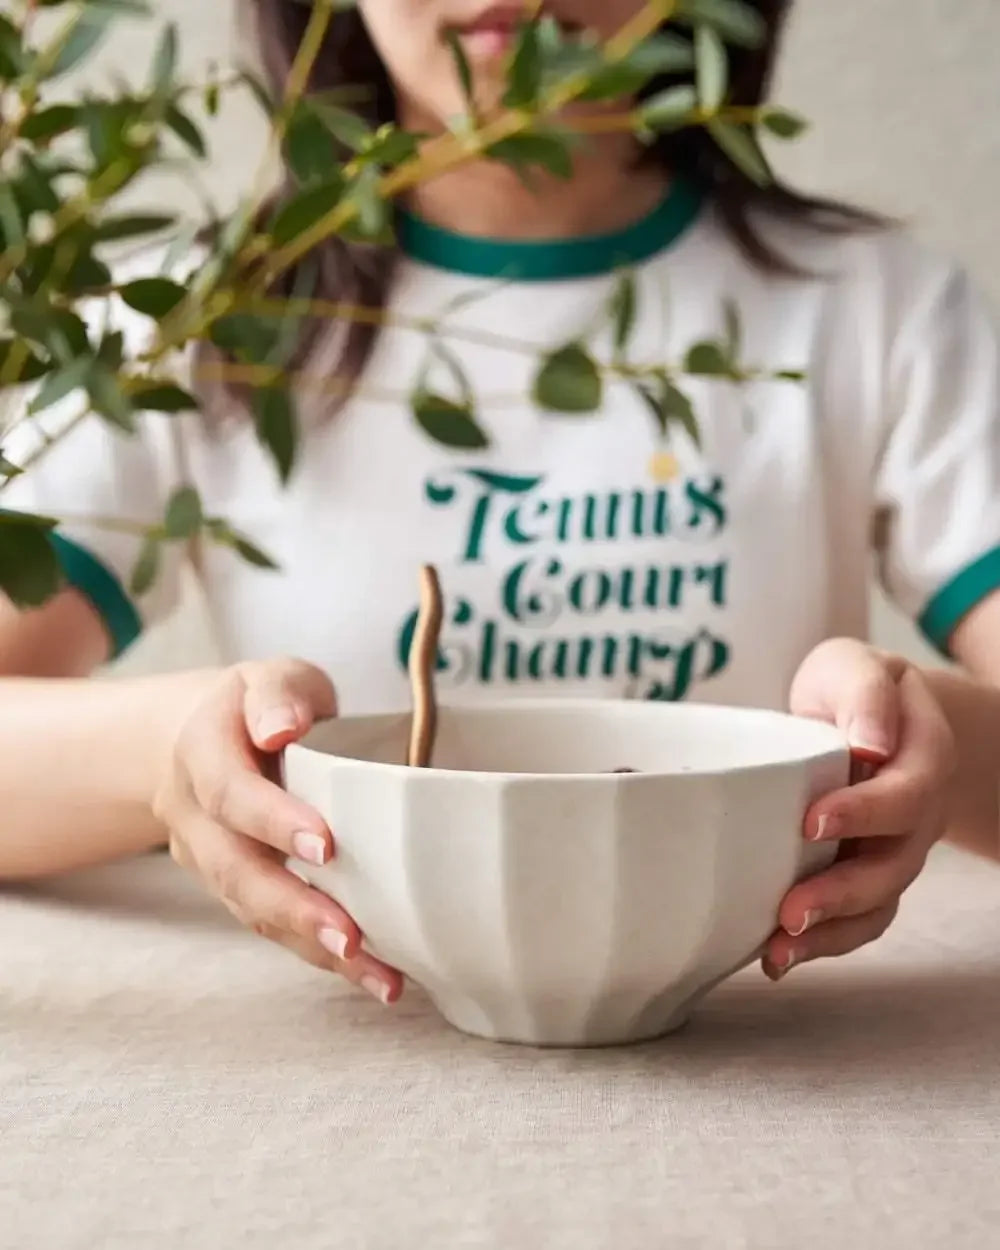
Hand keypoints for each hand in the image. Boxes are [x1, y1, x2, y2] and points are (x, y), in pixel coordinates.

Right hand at [154, 658, 402, 1004]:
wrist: (199, 742)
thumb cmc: (255, 708)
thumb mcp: (268, 678)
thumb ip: (279, 695)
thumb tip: (283, 727)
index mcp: (201, 754)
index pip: (229, 793)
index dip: (272, 821)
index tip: (325, 845)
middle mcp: (196, 816)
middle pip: (236, 871)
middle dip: (294, 909)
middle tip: (351, 937)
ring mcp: (212, 861)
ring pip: (254, 912)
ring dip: (314, 948)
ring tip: (378, 976)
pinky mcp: (239, 892)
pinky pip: (274, 928)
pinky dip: (322, 956)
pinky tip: (376, 976)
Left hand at [764, 638, 955, 979]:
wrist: (868, 715)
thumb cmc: (852, 689)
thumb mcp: (855, 666)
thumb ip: (863, 695)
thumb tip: (869, 744)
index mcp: (925, 757)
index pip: (905, 793)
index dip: (864, 813)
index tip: (811, 822)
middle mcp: (919, 815)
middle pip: (894, 865)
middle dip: (841, 893)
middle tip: (789, 912)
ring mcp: (895, 851)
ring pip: (877, 904)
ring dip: (828, 935)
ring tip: (775, 954)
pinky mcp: (865, 875)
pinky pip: (856, 920)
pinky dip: (820, 943)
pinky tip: (775, 958)